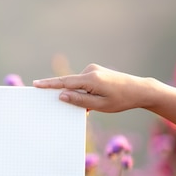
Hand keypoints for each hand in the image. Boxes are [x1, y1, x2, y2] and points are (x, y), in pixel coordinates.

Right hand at [33, 64, 156, 112]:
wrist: (139, 90)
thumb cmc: (121, 100)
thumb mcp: (100, 105)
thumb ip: (79, 101)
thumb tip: (61, 95)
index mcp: (91, 79)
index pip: (64, 82)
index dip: (49, 84)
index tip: (36, 84)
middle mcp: (90, 71)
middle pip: (69, 84)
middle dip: (68, 95)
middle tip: (79, 106)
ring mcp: (93, 69)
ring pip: (77, 85)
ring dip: (80, 95)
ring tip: (95, 105)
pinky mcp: (95, 71)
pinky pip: (83, 83)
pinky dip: (84, 92)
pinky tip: (96, 100)